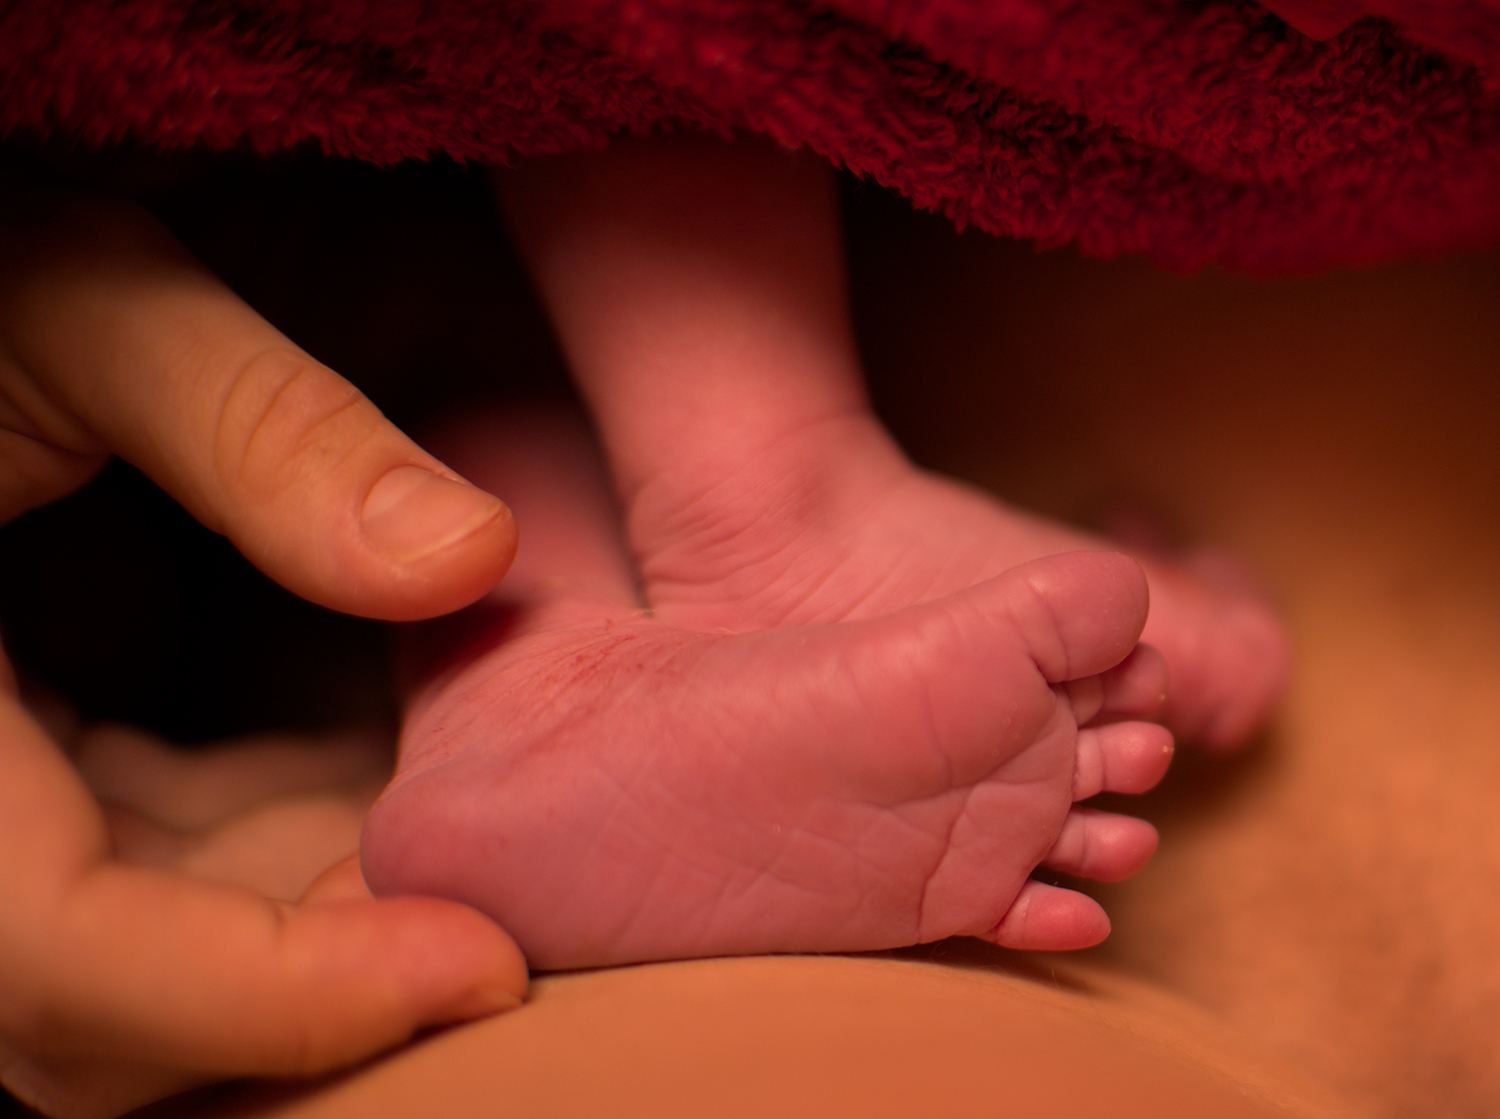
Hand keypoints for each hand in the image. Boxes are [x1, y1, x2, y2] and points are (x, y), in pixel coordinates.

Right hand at [0, 191, 525, 1117]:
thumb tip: (475, 556)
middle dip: (324, 985)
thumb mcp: (79, 301)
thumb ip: (263, 426)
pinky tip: (398, 795)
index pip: (57, 952)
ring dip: (318, 937)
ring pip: (145, 967)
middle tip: (518, 918)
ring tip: (479, 859)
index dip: (275, 999)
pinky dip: (289, 869)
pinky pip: (160, 879)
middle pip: (111, 1011)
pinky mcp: (37, 779)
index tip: (486, 965)